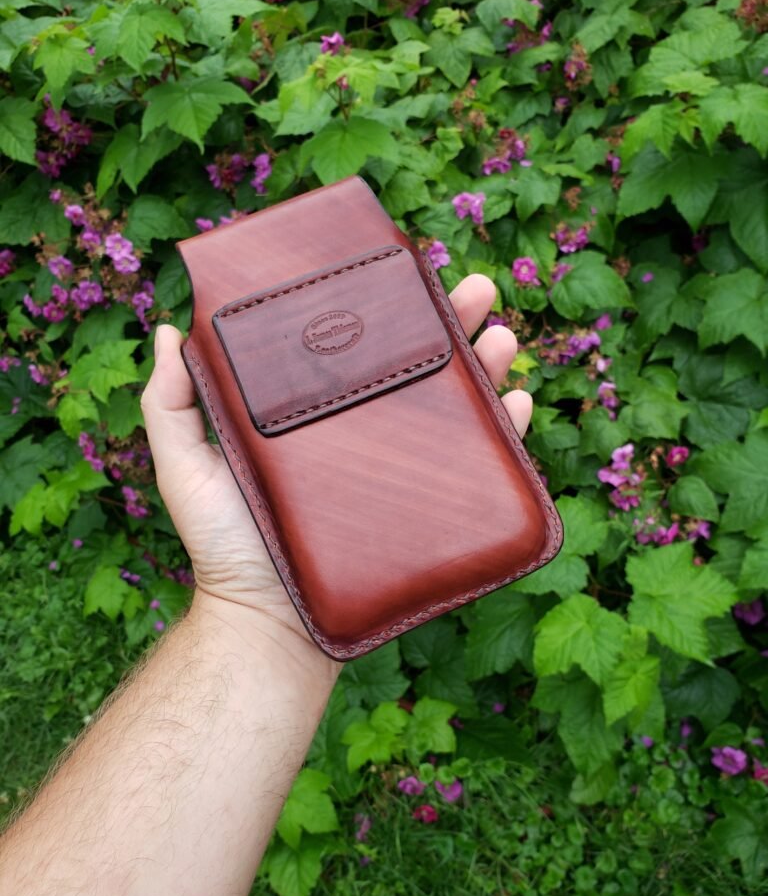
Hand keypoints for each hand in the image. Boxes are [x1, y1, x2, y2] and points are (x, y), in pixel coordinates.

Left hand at [141, 274, 531, 652]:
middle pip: (418, 363)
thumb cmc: (223, 544)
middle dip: (455, 320)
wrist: (270, 623)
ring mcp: (399, 469)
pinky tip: (515, 403)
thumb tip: (170, 329)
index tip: (406, 271)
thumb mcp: (186, 467)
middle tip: (480, 289)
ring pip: (457, 404)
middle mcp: (363, 431)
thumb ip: (171, 404)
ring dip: (488, 363)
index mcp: (316, 410)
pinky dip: (505, 432)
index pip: (358, 344)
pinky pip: (477, 465)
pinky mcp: (427, 508)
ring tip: (502, 336)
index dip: (387, 307)